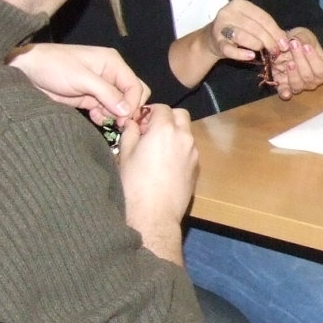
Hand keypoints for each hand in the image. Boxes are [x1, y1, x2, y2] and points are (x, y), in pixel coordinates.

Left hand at [9, 44, 148, 123]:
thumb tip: (127, 111)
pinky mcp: (90, 99)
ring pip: (120, 106)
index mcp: (113, 63)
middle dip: (127, 110)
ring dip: (114, 115)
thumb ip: (106, 93)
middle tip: (117, 122)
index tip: (124, 119)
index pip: (134, 86)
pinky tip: (95, 118)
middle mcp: (110, 74)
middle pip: (132, 95)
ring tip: (102, 119)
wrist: (27, 71)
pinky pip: (106, 111)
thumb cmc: (54, 66)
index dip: (133, 103)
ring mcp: (100, 88)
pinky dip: (104, 117)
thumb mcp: (81, 78)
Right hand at [116, 103, 196, 262]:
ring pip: (187, 133)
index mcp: (164, 130)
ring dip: (174, 133)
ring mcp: (193, 153)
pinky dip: (180, 149)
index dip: (149, 112)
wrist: (154, 214)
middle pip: (180, 115)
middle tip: (150, 131)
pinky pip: (190, 150)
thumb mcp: (125, 154)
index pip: (161, 107)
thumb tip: (133, 123)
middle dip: (167, 118)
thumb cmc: (134, 184)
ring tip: (157, 148)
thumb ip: (130, 132)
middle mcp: (184, 137)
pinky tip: (166, 164)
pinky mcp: (197, 168)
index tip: (139, 122)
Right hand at [199, 0, 288, 65]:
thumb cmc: (238, 29)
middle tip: (277, 52)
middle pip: (255, 27)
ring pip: (242, 36)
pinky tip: (251, 56)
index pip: (263, 17)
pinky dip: (241, 54)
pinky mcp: (216, 42)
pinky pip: (230, 49)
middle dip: (269, 41)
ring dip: (257, 45)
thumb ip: (267, 27)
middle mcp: (228, 12)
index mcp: (239, 4)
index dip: (276, 31)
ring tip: (263, 53)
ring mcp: (220, 27)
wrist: (212, 39)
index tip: (284, 44)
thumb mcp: (252, 23)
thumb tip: (284, 40)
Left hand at [265, 31, 322, 98]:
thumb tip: (295, 41)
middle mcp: (313, 81)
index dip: (313, 59)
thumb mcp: (305, 35)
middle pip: (308, 77)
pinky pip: (285, 93)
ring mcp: (299, 86)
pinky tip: (285, 92)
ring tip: (289, 62)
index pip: (321, 70)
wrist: (290, 45)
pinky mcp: (285, 87)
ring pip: (297, 84)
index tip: (306, 46)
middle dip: (300, 61)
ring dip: (293, 74)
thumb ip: (303, 38)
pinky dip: (285, 93)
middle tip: (293, 46)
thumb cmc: (303, 41)